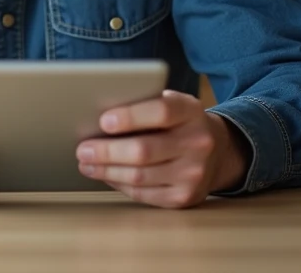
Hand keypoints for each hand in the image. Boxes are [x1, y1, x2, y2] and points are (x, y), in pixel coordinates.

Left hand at [75, 90, 249, 208]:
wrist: (218, 151)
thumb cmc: (180, 122)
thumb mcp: (172, 103)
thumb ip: (143, 106)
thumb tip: (96, 116)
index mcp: (191, 111)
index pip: (161, 112)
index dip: (130, 117)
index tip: (103, 121)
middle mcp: (198, 143)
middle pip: (144, 150)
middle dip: (107, 151)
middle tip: (82, 149)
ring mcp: (194, 173)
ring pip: (140, 176)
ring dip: (107, 171)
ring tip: (87, 163)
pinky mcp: (185, 197)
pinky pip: (144, 194)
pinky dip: (119, 184)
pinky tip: (106, 175)